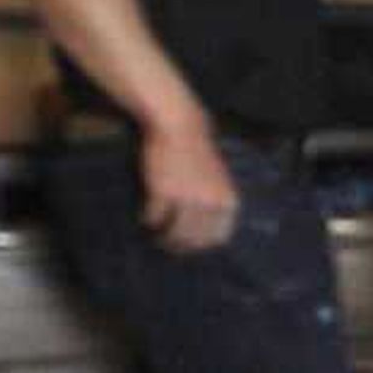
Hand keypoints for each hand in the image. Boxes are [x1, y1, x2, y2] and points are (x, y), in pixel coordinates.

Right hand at [140, 123, 241, 253]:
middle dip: (179, 245)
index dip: (202, 245)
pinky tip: (145, 217)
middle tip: (167, 245)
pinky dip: (147, 220)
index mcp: (227, 201)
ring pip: (173, 234)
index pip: (217, 238)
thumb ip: (216, 204)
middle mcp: (209, 204)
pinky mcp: (163, 193)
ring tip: (156, 236)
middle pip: (193, 239)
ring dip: (163, 238)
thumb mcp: (219, 181)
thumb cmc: (198, 152)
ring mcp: (186, 200)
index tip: (190, 246)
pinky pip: (153, 218)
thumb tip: (206, 234)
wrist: (180, 126)